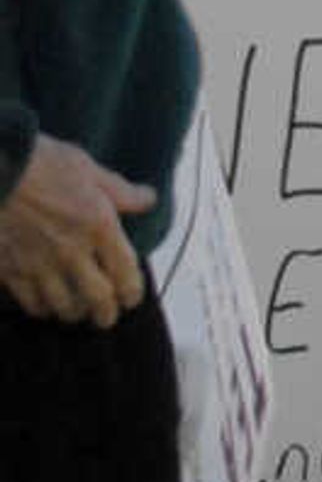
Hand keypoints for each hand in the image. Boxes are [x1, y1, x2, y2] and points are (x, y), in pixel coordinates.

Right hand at [0, 139, 154, 326]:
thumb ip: (120, 191)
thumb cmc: (40, 162)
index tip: (132, 299)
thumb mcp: (88, 168)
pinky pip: (29, 302)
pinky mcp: (9, 270)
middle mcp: (71, 251)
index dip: (132, 292)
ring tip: (76, 313)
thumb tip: (148, 198)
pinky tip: (43, 306)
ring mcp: (38, 264)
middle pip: (97, 298)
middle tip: (106, 318)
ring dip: (73, 313)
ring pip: (62, 306)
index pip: (126, 272)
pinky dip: (39, 308)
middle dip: (106, 314)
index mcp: (98, 226)